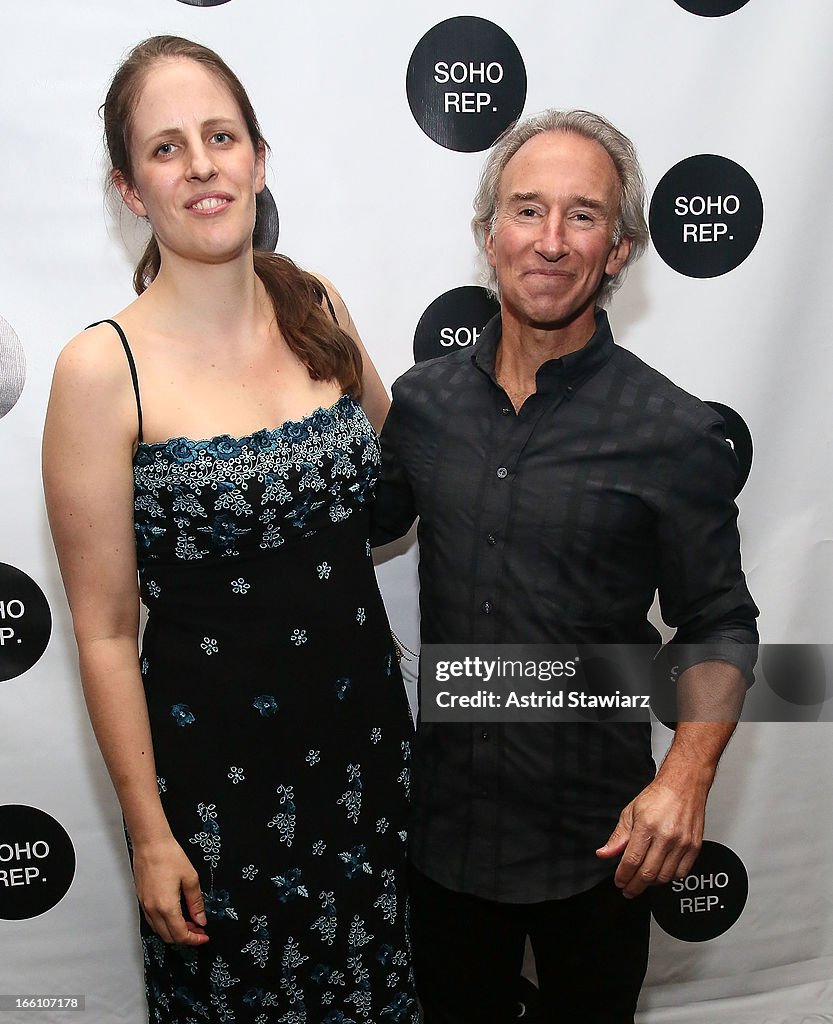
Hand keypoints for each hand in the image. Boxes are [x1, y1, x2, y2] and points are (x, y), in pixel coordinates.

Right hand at [132, 836, 208, 943]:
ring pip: (159, 930)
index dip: (194, 939)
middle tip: (198, 928)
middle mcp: (153, 910)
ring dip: (174, 931)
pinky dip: (164, 923)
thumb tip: (201, 919)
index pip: (180, 934)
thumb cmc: (169, 856)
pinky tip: (175, 914)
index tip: (203, 936)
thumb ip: (196, 902)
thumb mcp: (190, 878)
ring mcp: (145, 906)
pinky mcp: (141, 900)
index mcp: (166, 906)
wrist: (150, 843)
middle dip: (185, 937)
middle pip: (168, 937)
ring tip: (189, 921)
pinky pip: (152, 920)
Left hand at [595, 776, 707, 898]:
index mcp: (647, 826)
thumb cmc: (659, 796)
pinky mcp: (694, 847)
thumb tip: (604, 853)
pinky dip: (669, 879)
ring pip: (664, 877)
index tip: (619, 881)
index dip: (623, 875)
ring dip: (650, 883)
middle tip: (628, 888)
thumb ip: (618, 837)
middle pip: (648, 873)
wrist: (684, 786)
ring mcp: (682, 843)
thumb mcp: (631, 812)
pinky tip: (660, 874)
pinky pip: (681, 873)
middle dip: (634, 885)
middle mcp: (666, 836)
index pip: (632, 860)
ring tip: (642, 880)